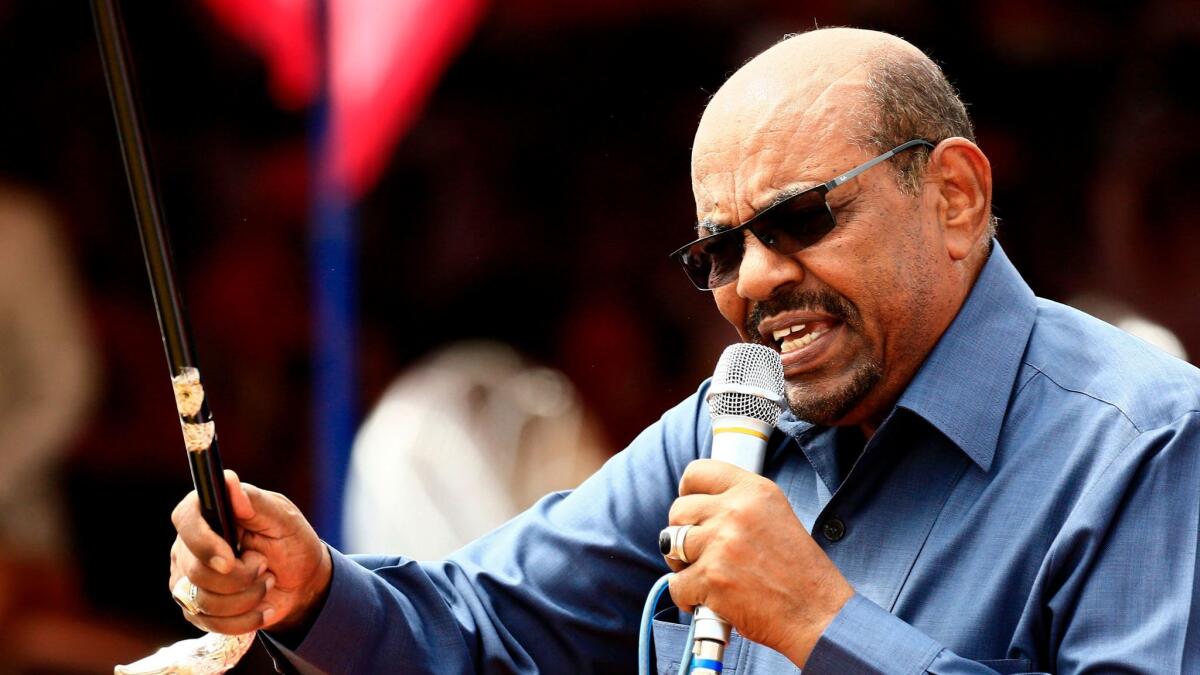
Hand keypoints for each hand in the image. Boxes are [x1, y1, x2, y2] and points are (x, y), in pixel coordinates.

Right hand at [169, 470, 330, 634]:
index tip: (230, 560)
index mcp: (209, 512)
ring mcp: (187, 577)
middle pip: (196, 569)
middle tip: (264, 565)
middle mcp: (189, 544)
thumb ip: (255, 502)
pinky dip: (245, 618)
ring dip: (247, 597)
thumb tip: (228, 482)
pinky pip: (211, 622)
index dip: (203, 542)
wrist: (300, 584)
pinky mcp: (193, 607)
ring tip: (266, 582)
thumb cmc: (291, 543)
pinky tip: (262, 607)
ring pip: (203, 600)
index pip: (184, 518)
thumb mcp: (283, 519)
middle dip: (241, 576)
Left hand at [665, 459, 853, 666]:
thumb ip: (739, 505)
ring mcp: (722, 543)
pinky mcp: (712, 578)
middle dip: (682, 533)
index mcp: (755, 490)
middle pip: (679, 510)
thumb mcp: (776, 517)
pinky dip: (687, 597)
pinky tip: (708, 601)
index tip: (690, 508)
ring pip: (670, 544)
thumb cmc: (800, 573)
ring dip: (681, 564)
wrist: (818, 615)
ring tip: (703, 576)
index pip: (698, 472)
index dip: (687, 491)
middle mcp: (736, 510)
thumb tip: (696, 507)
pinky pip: (676, 584)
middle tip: (699, 553)